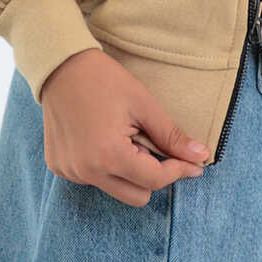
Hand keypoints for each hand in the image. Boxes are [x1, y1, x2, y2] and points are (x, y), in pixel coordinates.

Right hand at [40, 50, 209, 205]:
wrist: (60, 65)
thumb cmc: (104, 79)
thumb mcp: (143, 104)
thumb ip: (171, 136)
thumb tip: (201, 157)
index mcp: (109, 156)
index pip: (155, 181)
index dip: (179, 170)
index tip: (193, 163)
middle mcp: (86, 171)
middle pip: (137, 196)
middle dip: (151, 175)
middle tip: (148, 143)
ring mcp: (70, 171)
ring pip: (115, 188)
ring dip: (127, 171)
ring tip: (122, 137)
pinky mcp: (59, 166)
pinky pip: (92, 178)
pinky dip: (104, 165)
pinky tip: (100, 137)